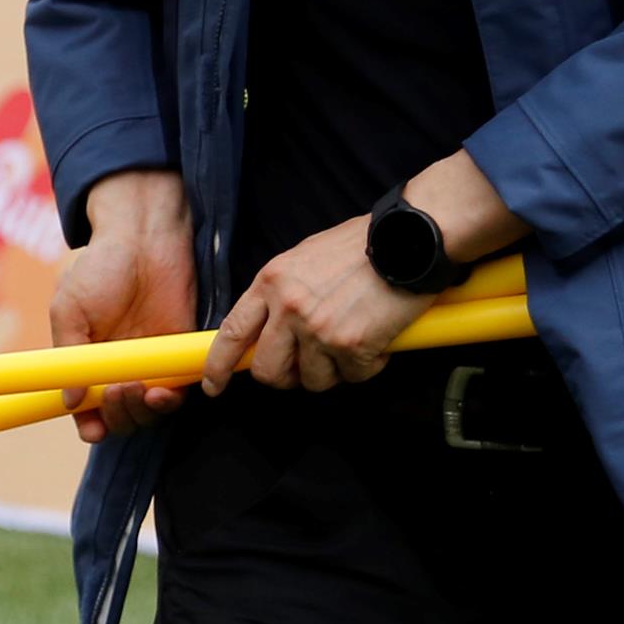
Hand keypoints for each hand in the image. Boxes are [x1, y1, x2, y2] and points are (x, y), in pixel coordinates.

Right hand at [51, 169, 196, 444]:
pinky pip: (176, 393)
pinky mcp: (178, 356)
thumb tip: (69, 401)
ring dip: (140, 412)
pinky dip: (168, 401)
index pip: (88, 408)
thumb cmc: (101, 268)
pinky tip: (160, 392)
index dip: (90, 425)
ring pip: (147, 412)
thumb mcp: (69, 308)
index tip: (93, 429)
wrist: (144, 238)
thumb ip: (69, 355)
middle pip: (119, 417)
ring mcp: (149, 364)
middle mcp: (117, 369)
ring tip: (135, 389)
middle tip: (115, 392)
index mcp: (86, 361)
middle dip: (117, 416)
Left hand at [204, 220, 425, 395]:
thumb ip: (281, 294)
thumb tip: (268, 330)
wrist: (408, 238)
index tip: (214, 385)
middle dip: (286, 378)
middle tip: (307, 368)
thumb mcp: (304, 259)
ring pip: (312, 380)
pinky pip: (353, 376)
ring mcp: (317, 328)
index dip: (218, 366)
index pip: (231, 333)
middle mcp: (288, 307)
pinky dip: (368, 366)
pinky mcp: (350, 344)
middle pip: (267, 370)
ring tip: (352, 343)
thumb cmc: (362, 246)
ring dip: (334, 371)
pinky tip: (378, 341)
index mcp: (270, 282)